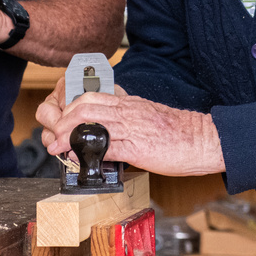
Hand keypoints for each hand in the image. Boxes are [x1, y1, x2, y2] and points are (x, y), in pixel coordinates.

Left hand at [38, 87, 224, 176]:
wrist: (202, 139)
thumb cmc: (178, 131)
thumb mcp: (147, 115)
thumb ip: (127, 117)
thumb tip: (105, 128)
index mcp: (129, 103)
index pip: (91, 96)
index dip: (70, 108)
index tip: (61, 121)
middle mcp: (128, 111)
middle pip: (84, 106)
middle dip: (62, 121)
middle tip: (53, 135)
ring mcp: (132, 128)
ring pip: (91, 123)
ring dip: (67, 136)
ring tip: (57, 147)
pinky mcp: (138, 147)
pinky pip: (106, 146)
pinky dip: (88, 152)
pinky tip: (79, 159)